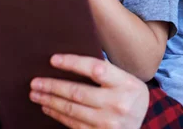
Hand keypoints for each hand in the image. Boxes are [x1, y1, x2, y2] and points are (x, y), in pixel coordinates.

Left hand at [30, 54, 148, 128]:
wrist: (147, 123)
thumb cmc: (130, 95)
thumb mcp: (126, 79)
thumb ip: (105, 70)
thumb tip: (72, 59)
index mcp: (125, 83)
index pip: (95, 69)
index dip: (73, 63)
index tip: (53, 60)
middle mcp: (118, 103)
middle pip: (78, 92)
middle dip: (52, 86)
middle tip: (35, 82)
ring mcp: (109, 123)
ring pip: (72, 110)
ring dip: (50, 101)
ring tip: (36, 94)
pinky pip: (73, 125)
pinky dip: (58, 115)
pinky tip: (48, 107)